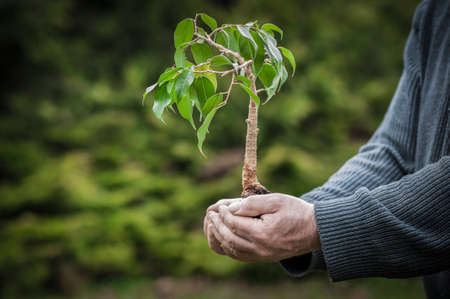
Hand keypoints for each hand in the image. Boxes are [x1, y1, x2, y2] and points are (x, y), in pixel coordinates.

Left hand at [204, 193, 320, 261]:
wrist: (315, 229)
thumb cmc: (296, 211)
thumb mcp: (276, 200)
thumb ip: (251, 204)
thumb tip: (231, 209)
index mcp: (263, 233)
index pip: (234, 224)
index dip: (223, 214)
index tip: (219, 205)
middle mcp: (260, 249)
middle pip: (229, 238)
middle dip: (217, 225)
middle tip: (210, 214)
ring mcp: (262, 256)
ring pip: (232, 250)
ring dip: (219, 237)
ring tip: (213, 224)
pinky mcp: (264, 258)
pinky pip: (239, 256)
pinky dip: (227, 247)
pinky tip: (223, 236)